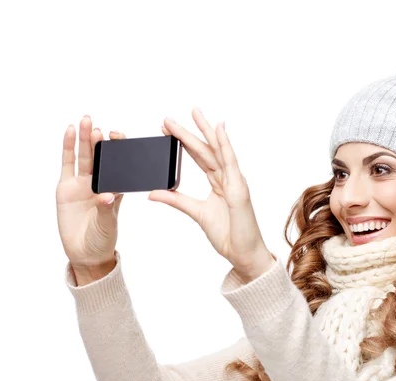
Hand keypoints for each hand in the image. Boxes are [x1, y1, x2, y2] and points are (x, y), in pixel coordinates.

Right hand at [56, 115, 127, 269]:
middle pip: (100, 157)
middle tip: (98, 125)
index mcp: (116, 189)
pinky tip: (69, 132)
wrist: (86, 251)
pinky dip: (68, 148)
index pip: (119, 165)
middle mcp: (100, 183)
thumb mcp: (108, 224)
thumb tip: (106, 196)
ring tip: (86, 121)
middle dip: (98, 140)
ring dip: (85, 139)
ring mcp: (83, 183)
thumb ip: (106, 209)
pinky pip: (68, 164)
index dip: (119, 150)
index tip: (119, 137)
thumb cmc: (102, 237)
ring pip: (84, 156)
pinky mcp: (66, 187)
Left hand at [150, 108, 274, 278]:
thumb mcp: (196, 213)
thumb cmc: (227, 235)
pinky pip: (230, 162)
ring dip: (206, 130)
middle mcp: (228, 179)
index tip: (167, 129)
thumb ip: (176, 200)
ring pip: (218, 150)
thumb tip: (153, 192)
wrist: (242, 253)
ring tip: (194, 112)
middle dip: (190, 131)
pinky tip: (218, 129)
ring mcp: (235, 181)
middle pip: (207, 150)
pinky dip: (225, 144)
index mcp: (219, 184)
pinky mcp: (239, 188)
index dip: (184, 143)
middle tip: (173, 116)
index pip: (199, 157)